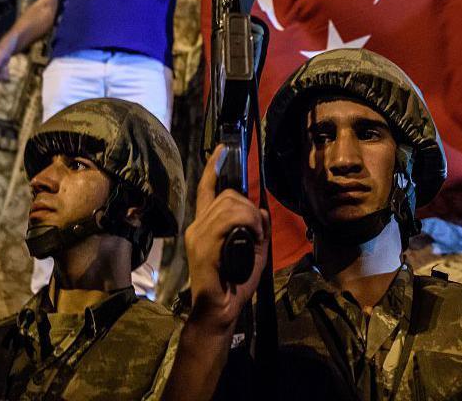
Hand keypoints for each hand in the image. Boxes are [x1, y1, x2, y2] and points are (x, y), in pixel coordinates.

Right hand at [184, 146, 269, 334]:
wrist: (220, 311)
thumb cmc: (235, 284)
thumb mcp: (254, 251)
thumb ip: (258, 229)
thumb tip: (264, 211)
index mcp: (205, 226)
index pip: (206, 190)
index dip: (213, 167)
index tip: (221, 149)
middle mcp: (197, 226)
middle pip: (226, 195)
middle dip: (249, 205)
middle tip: (258, 228)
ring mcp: (198, 235)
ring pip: (229, 204)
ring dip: (251, 215)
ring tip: (256, 234)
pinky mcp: (203, 246)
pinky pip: (228, 220)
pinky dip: (247, 223)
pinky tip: (253, 236)